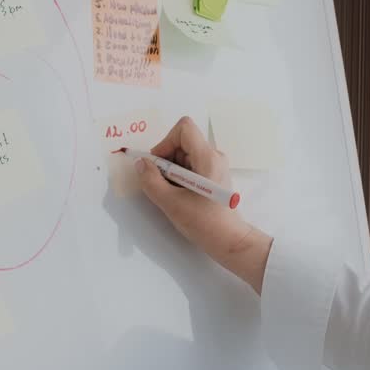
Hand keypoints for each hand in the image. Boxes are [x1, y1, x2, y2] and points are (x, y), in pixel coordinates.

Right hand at [135, 116, 272, 292]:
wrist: (229, 240)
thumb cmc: (203, 222)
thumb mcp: (171, 203)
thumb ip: (151, 180)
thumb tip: (141, 163)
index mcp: (207, 157)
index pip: (184, 128)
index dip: (166, 141)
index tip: (159, 165)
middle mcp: (214, 156)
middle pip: (182, 142)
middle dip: (166, 159)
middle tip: (162, 183)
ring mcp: (215, 166)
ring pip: (185, 155)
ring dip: (172, 170)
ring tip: (172, 193)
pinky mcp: (213, 177)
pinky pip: (191, 166)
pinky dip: (180, 177)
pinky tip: (180, 195)